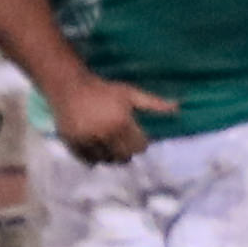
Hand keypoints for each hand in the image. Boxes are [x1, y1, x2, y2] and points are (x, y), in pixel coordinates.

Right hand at [47, 75, 176, 163]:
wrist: (69, 86)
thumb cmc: (104, 89)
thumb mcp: (130, 93)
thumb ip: (154, 104)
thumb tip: (178, 107)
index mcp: (122, 123)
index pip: (140, 147)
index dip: (140, 143)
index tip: (136, 137)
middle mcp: (105, 134)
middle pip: (124, 157)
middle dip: (126, 152)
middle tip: (121, 142)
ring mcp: (88, 140)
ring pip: (106, 160)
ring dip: (110, 156)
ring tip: (108, 144)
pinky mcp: (73, 143)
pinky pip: (88, 160)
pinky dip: (93, 157)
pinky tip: (95, 147)